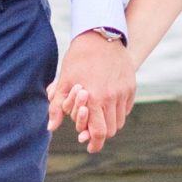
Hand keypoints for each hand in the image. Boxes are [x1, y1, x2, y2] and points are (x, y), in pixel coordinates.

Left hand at [47, 32, 135, 153]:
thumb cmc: (79, 58)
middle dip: (100, 134)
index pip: (98, 132)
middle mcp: (112, 97)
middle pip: (110, 130)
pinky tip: (107, 104)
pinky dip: (117, 112)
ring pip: (119, 121)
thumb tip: (51, 127)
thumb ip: (57, 107)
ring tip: (98, 116)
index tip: (89, 147)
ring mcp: (123, 92)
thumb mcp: (64, 80)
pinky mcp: (131, 86)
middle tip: (90, 132)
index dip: (94, 144)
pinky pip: (126, 108)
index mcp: (94, 98)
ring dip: (109, 123)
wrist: (101, 35)